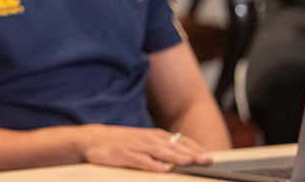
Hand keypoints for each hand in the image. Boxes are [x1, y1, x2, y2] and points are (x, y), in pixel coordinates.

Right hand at [74, 125, 212, 171]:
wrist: (93, 139)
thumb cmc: (122, 142)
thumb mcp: (144, 142)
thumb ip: (162, 149)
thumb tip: (185, 157)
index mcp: (155, 136)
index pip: (181, 141)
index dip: (196, 148)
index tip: (211, 157)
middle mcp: (148, 139)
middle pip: (174, 146)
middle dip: (192, 153)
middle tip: (207, 160)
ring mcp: (136, 146)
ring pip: (160, 151)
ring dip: (175, 157)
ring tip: (189, 162)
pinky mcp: (124, 154)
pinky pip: (140, 160)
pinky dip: (152, 164)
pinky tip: (162, 169)